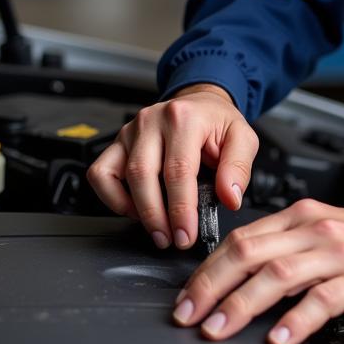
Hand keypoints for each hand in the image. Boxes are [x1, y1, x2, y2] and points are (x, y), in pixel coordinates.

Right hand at [87, 84, 257, 249]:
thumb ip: (238, 168)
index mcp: (185, 117)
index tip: (186, 234)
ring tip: (157, 230)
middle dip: (156, 216)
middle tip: (172, 239)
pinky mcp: (117, 142)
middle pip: (143, 175)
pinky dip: (112, 197)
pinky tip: (135, 209)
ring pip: (118, 176)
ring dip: (136, 211)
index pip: (178, 169)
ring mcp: (131, 130)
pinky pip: (101, 174)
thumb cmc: (218, 123)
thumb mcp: (243, 138)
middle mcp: (152, 120)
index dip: (180, 208)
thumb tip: (230, 197)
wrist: (201, 104)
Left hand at [171, 199, 343, 343]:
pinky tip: (278, 337)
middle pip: (251, 251)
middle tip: (190, 316)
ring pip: (279, 274)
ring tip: (220, 329)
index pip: (242, 237)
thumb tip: (238, 276)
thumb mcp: (324, 234)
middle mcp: (316, 229)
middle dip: (212, 285)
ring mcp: (339, 254)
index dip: (208, 269)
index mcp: (302, 216)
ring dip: (242, 303)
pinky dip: (296, 319)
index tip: (187, 298)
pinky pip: (322, 299)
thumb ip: (285, 248)